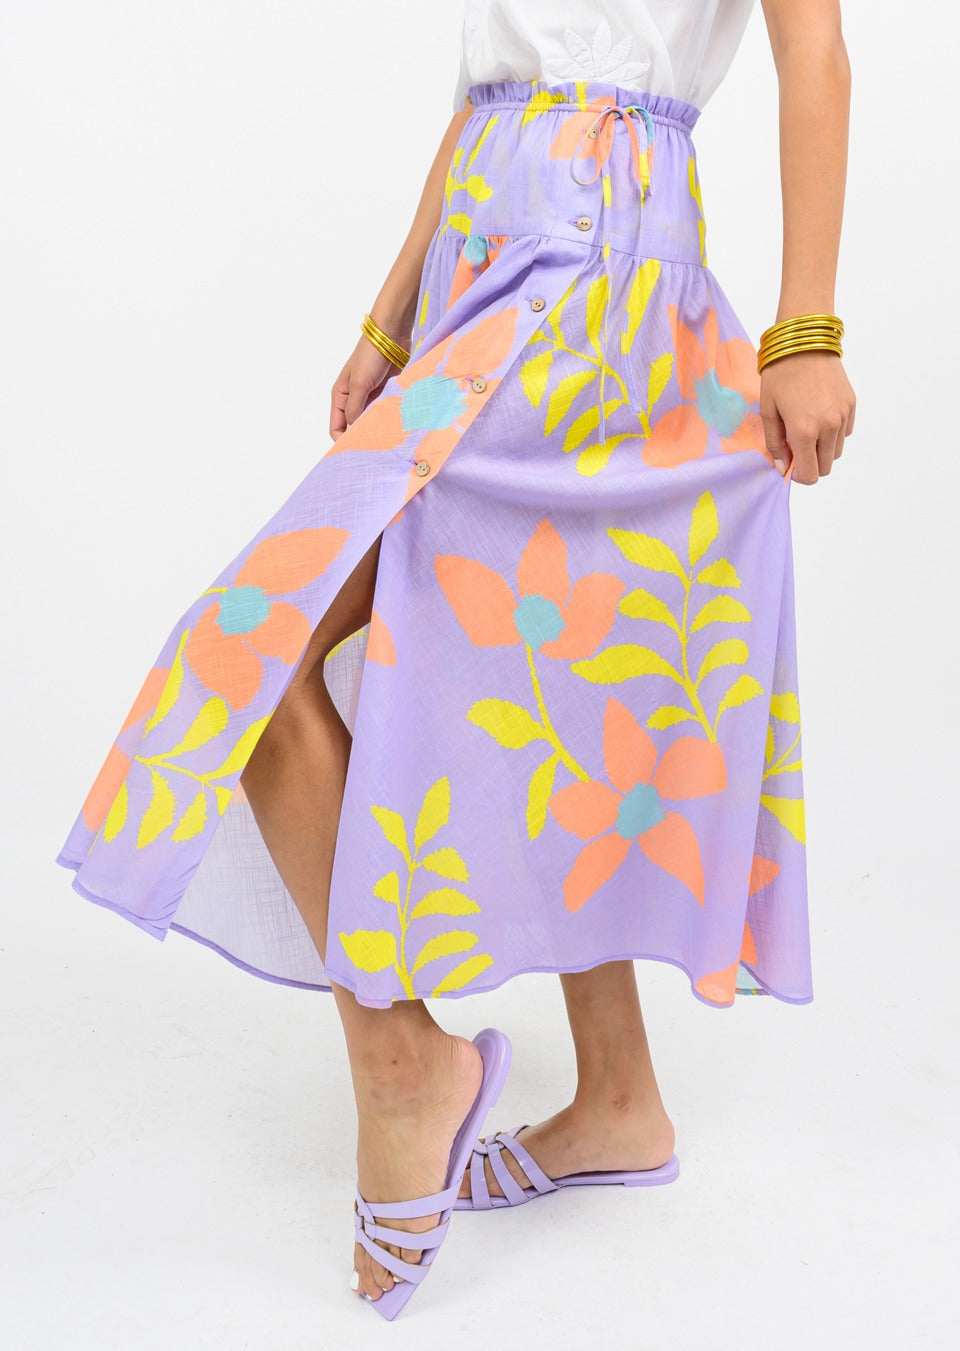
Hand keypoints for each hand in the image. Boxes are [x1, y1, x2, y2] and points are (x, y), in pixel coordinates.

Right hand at [329, 334, 398, 441]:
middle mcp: (353, 398)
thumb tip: (354, 430)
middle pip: (354, 426)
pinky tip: (395, 427)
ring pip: (370, 420)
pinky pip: (384, 412)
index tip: (355, 451)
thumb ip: (355, 409)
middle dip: (362, 436)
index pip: (336, 426)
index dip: (342, 440)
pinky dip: (388, 419)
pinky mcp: (385, 393)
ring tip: (386, 441)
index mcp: (340, 396)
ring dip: (377, 428)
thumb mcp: (359, 384)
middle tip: (374, 450)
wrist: (392, 335)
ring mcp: (370, 396)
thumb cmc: (370, 355)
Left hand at [759, 350, 855, 483]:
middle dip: (811, 464)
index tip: (790, 464)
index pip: (811, 475)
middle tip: (796, 447)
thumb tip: (783, 468)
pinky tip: (819, 415)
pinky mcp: (852, 404)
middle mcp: (829, 427)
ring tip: (807, 428)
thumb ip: (775, 444)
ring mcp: (843, 415)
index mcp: (805, 431)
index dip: (799, 475)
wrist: (804, 340)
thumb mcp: (768, 410)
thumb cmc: (779, 374)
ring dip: (822, 449)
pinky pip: (845, 432)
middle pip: (826, 467)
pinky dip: (833, 433)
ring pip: (837, 451)